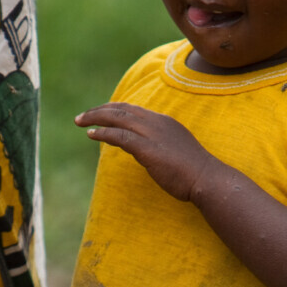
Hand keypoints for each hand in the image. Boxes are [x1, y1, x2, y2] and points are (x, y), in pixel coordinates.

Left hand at [76, 103, 215, 201]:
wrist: (206, 178)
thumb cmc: (194, 171)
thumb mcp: (175, 151)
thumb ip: (160, 145)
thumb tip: (145, 151)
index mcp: (164, 122)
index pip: (133, 109)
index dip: (114, 109)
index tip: (100, 113)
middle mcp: (156, 122)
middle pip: (122, 109)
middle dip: (99, 110)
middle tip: (82, 117)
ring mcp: (152, 133)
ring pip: (117, 118)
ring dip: (96, 118)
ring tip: (80, 121)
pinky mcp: (147, 148)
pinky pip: (119, 136)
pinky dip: (103, 133)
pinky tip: (92, 134)